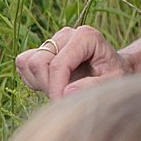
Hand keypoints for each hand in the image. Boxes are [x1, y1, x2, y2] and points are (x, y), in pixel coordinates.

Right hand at [15, 25, 132, 99]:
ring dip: (39, 83)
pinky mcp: (42, 50)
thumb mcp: (113, 83)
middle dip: (47, 86)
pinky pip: (23, 65)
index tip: (62, 106)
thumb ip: (93, 87)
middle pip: (38, 63)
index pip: (58, 65)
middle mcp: (66, 35)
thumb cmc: (116, 77)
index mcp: (85, 37)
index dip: (56, 89)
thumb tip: (67, 93)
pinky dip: (33, 80)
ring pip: (27, 63)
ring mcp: (53, 41)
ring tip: (59, 91)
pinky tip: (52, 86)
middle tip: (63, 100)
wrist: (113, 72)